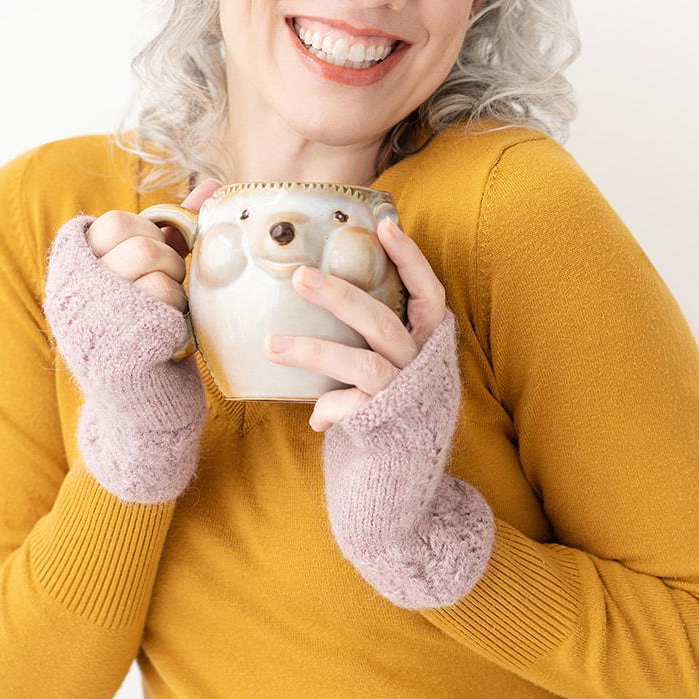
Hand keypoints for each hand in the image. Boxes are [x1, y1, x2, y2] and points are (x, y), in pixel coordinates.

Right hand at [40, 178, 221, 503]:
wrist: (142, 419)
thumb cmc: (147, 343)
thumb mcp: (144, 283)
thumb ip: (166, 234)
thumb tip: (209, 188)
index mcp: (71, 275)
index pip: (112, 223)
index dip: (146, 237)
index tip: (153, 264)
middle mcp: (72, 295)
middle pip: (140, 243)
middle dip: (167, 265)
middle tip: (164, 295)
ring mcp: (95, 320)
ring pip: (158, 271)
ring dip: (175, 294)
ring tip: (164, 320)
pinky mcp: (123, 348)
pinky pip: (167, 304)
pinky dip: (179, 321)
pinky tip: (169, 342)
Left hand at [261, 217, 446, 431]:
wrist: (403, 471)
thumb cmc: (389, 406)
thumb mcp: (390, 366)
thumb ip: (366, 335)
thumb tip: (312, 287)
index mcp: (427, 342)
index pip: (428, 293)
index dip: (411, 260)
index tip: (384, 226)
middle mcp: (421, 364)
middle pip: (380, 322)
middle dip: (339, 297)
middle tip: (299, 276)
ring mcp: (405, 393)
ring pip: (360, 364)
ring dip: (312, 352)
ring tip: (269, 345)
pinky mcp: (387, 423)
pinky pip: (351, 407)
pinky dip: (330, 407)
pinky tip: (315, 418)